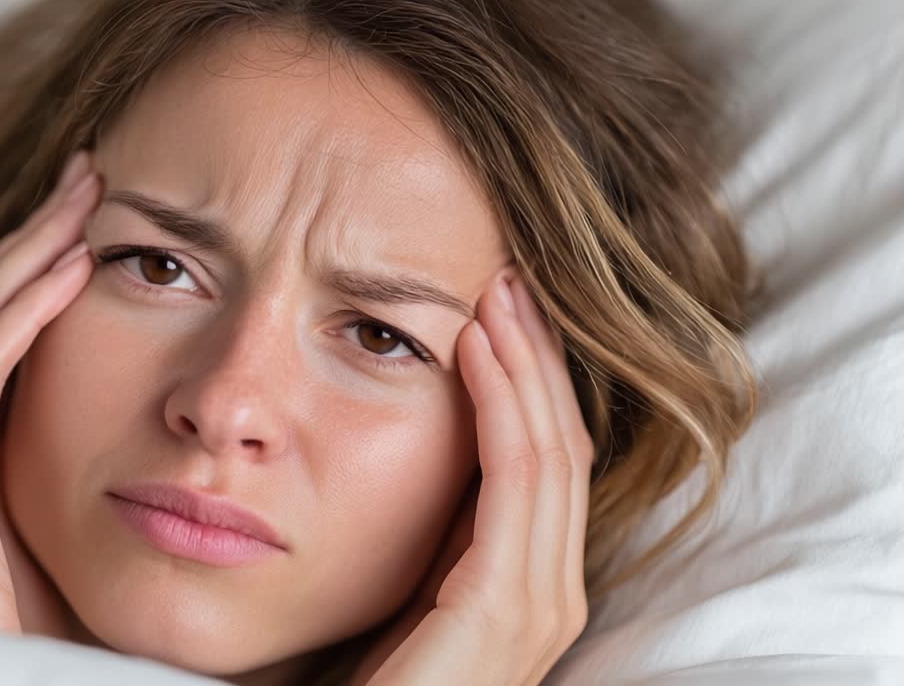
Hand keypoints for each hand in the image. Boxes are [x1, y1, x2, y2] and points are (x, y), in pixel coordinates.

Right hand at [0, 151, 99, 632]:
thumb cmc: (54, 619)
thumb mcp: (77, 517)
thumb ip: (96, 455)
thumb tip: (175, 407)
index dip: (38, 257)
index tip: (94, 208)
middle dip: (35, 232)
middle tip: (90, 172)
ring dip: (30, 249)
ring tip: (87, 195)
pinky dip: (21, 311)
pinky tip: (71, 267)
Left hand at [351, 271, 592, 684]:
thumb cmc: (362, 680)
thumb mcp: (403, 586)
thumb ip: (429, 534)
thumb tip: (415, 456)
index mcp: (524, 583)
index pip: (544, 462)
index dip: (529, 381)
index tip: (497, 309)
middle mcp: (547, 591)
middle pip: (560, 445)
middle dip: (538, 358)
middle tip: (509, 276)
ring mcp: (536, 604)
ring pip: (548, 451)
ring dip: (525, 363)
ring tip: (497, 291)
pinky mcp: (504, 609)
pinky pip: (516, 481)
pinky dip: (501, 405)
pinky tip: (473, 348)